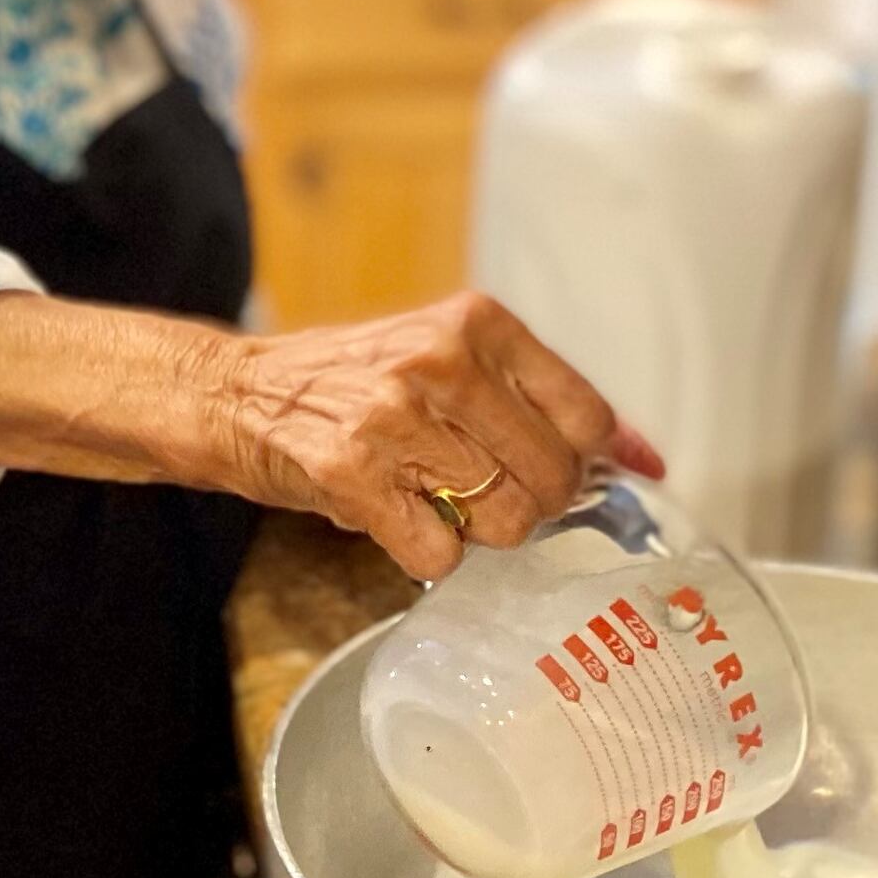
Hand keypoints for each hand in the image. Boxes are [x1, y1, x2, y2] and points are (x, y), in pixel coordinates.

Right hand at [196, 294, 663, 583]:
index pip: (585, 414)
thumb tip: (644, 457)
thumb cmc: (348, 382)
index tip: (556, 473)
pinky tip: (393, 516)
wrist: (233, 394)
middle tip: (476, 493)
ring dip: (471, 533)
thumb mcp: (448, 357)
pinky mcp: (354, 474)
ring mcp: (396, 418)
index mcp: (476, 323)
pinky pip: (437, 553)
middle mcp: (442, 362)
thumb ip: (540, 399)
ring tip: (427, 498)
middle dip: (524, 505)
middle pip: (550, 477)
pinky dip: (423, 554)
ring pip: (502, 521)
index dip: (579, 462)